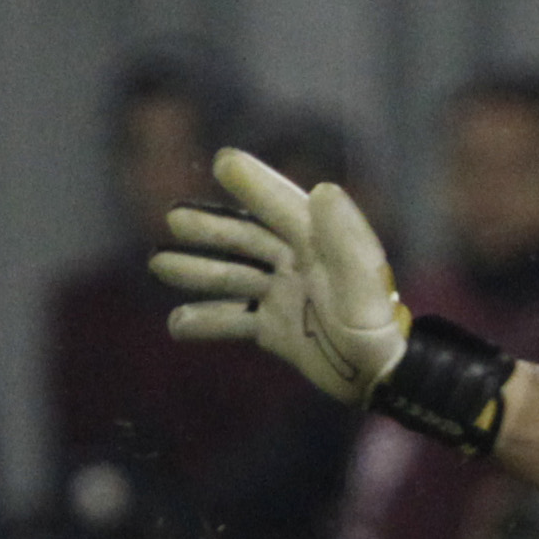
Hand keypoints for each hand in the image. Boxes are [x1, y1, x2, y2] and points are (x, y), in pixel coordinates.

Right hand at [151, 149, 410, 406]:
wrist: (379, 378)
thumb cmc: (374, 326)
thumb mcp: (362, 282)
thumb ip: (344, 238)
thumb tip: (323, 190)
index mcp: (320, 244)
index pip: (282, 206)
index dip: (255, 183)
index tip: (224, 161)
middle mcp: (298, 264)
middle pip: (247, 240)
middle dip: (210, 231)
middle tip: (174, 220)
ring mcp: (284, 297)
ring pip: (233, 278)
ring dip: (198, 271)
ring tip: (159, 264)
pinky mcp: (277, 330)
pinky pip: (235, 321)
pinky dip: (206, 322)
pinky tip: (176, 324)